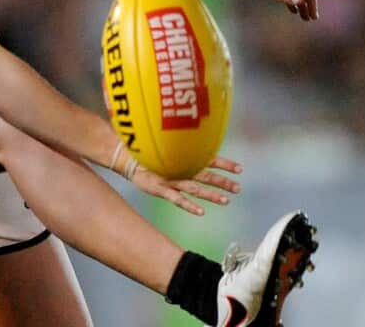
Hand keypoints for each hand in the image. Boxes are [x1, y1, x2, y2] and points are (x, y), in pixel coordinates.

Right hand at [126, 154, 242, 215]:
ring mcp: (171, 179)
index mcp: (184, 158)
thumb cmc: (147, 153)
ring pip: (195, 188)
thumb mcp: (167, 151)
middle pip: (206, 175)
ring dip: (211, 194)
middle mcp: (180, 168)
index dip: (224, 164)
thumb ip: (182, 152)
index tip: (240, 169)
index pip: (209, 160)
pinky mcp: (160, 189)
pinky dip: (189, 205)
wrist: (125, 156)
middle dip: (223, 182)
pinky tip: (201, 212)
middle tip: (238, 188)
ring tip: (226, 201)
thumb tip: (198, 151)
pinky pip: (177, 199)